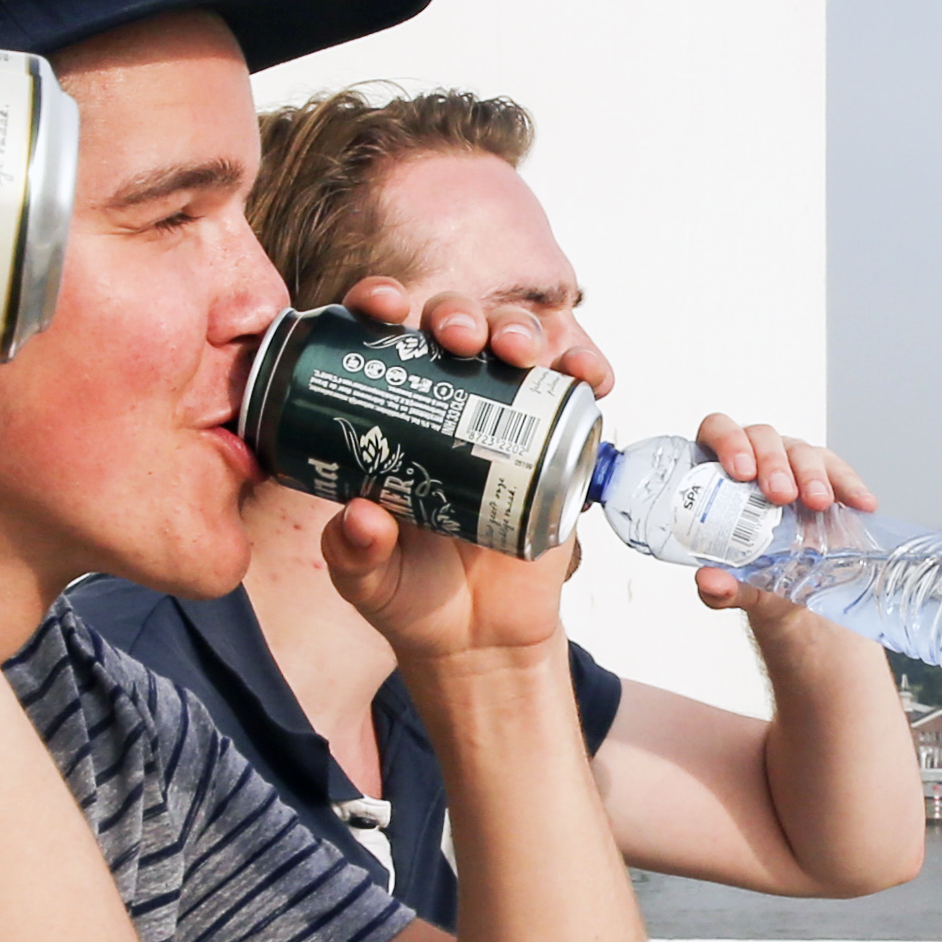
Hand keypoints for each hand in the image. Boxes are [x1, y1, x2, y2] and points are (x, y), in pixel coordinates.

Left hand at [313, 273, 591, 670]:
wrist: (481, 638)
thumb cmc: (410, 594)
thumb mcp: (367, 579)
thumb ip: (354, 553)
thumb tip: (363, 516)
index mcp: (388, 415)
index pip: (378, 338)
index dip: (378, 303)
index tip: (382, 307)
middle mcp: (447, 402)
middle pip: (453, 327)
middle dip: (458, 314)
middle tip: (457, 338)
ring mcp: (506, 418)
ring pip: (516, 346)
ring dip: (520, 330)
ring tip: (518, 351)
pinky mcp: (558, 444)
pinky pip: (575, 394)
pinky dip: (586, 372)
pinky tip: (587, 375)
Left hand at [687, 416, 877, 615]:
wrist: (793, 601)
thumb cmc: (756, 579)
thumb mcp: (738, 589)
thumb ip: (720, 588)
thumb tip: (710, 582)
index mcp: (721, 475)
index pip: (717, 433)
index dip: (728, 442)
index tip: (741, 472)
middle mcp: (758, 461)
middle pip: (762, 438)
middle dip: (773, 462)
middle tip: (780, 494)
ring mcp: (794, 467)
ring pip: (801, 451)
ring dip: (810, 474)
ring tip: (818, 502)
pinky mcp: (828, 480)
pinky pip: (839, 472)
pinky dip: (850, 487)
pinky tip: (861, 504)